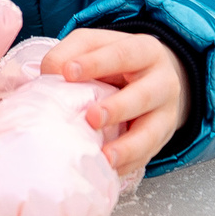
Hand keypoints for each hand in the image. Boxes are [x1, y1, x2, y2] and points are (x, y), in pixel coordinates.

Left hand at [36, 28, 187, 179]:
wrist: (152, 78)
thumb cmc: (116, 61)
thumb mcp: (95, 46)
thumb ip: (71, 52)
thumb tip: (49, 73)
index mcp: (145, 50)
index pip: (122, 54)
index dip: (96, 63)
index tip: (68, 72)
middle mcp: (163, 82)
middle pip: (144, 95)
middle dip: (118, 108)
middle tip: (92, 117)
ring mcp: (166, 113)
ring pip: (152, 131)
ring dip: (128, 146)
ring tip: (106, 156)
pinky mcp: (162, 138)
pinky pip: (148, 154)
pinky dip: (129, 164)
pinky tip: (110, 170)